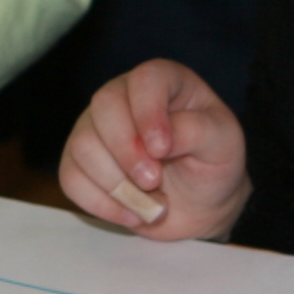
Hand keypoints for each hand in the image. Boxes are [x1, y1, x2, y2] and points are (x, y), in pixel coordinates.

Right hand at [60, 58, 248, 238]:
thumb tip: (157, 141)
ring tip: (151, 202)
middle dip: (127, 151)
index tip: (162, 149)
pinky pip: (71, 178)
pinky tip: (131, 214)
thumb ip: (197, 131)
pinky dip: (101, 204)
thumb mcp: (223, 144)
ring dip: (117, 184)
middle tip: (153, 182)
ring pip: (83, 145)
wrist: (199, 206)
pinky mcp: (80, 162)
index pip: (146, 78)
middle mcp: (124, 96)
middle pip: (104, 105)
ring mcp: (97, 128)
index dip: (149, 111)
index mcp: (164, 82)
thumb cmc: (212, 165)